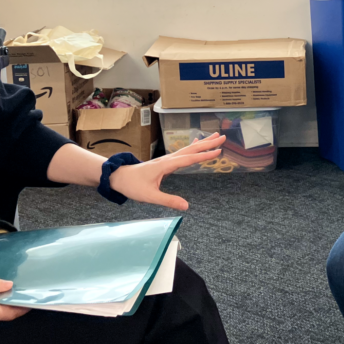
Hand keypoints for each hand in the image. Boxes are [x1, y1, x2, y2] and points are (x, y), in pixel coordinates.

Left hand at [108, 132, 225, 210]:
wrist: (119, 177)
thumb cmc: (133, 186)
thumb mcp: (150, 196)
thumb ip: (168, 200)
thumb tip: (186, 206)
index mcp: (166, 165)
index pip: (189, 159)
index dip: (204, 155)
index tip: (218, 151)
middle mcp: (168, 159)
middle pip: (192, 149)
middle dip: (208, 143)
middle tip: (223, 137)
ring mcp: (167, 159)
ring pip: (188, 149)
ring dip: (202, 143)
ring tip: (215, 137)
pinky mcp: (165, 162)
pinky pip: (182, 152)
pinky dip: (192, 147)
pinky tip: (196, 143)